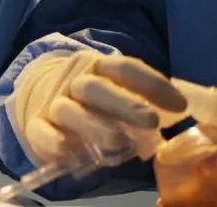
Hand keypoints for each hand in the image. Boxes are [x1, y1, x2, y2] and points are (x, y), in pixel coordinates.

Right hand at [11, 49, 186, 165]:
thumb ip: (143, 102)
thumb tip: (179, 115)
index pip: (125, 68)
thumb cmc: (95, 99)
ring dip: (95, 126)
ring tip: (121, 143)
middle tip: (152, 121)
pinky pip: (41, 132)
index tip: (180, 105)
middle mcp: (74, 82)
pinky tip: (70, 151)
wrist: (44, 96)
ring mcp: (53, 104)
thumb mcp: (118, 91)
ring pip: (68, 110)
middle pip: (95, 87)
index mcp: (98, 66)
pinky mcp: (36, 127)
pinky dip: (55, 142)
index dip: (153, 85)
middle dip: (125, 104)